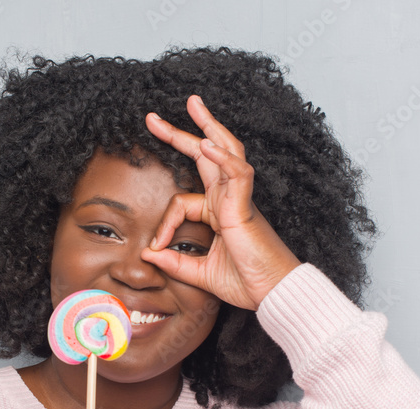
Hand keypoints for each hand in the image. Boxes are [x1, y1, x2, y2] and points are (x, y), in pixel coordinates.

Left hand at [140, 95, 301, 309]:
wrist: (272, 294)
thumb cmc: (245, 282)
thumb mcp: (199, 274)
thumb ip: (174, 263)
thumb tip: (147, 254)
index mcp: (218, 213)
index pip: (181, 202)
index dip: (164, 224)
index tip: (154, 248)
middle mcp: (228, 199)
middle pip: (204, 156)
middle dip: (180, 134)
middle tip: (153, 118)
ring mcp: (238, 199)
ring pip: (225, 151)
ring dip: (208, 125)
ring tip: (192, 103)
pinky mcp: (245, 207)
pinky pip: (237, 172)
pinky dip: (222, 157)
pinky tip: (206, 144)